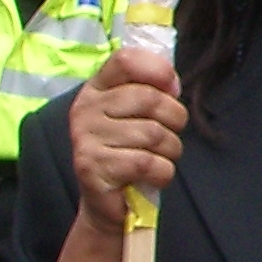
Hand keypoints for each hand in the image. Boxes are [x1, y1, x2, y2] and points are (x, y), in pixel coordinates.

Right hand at [68, 48, 186, 233]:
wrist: (109, 202)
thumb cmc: (130, 152)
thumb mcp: (138, 115)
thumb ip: (152, 90)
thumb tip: (172, 84)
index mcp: (96, 88)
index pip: (126, 60)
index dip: (158, 70)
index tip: (172, 89)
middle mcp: (85, 108)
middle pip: (150, 99)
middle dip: (175, 119)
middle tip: (169, 135)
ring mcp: (85, 138)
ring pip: (154, 133)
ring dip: (171, 150)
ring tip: (159, 158)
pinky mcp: (91, 167)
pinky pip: (147, 162)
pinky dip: (162, 172)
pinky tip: (153, 176)